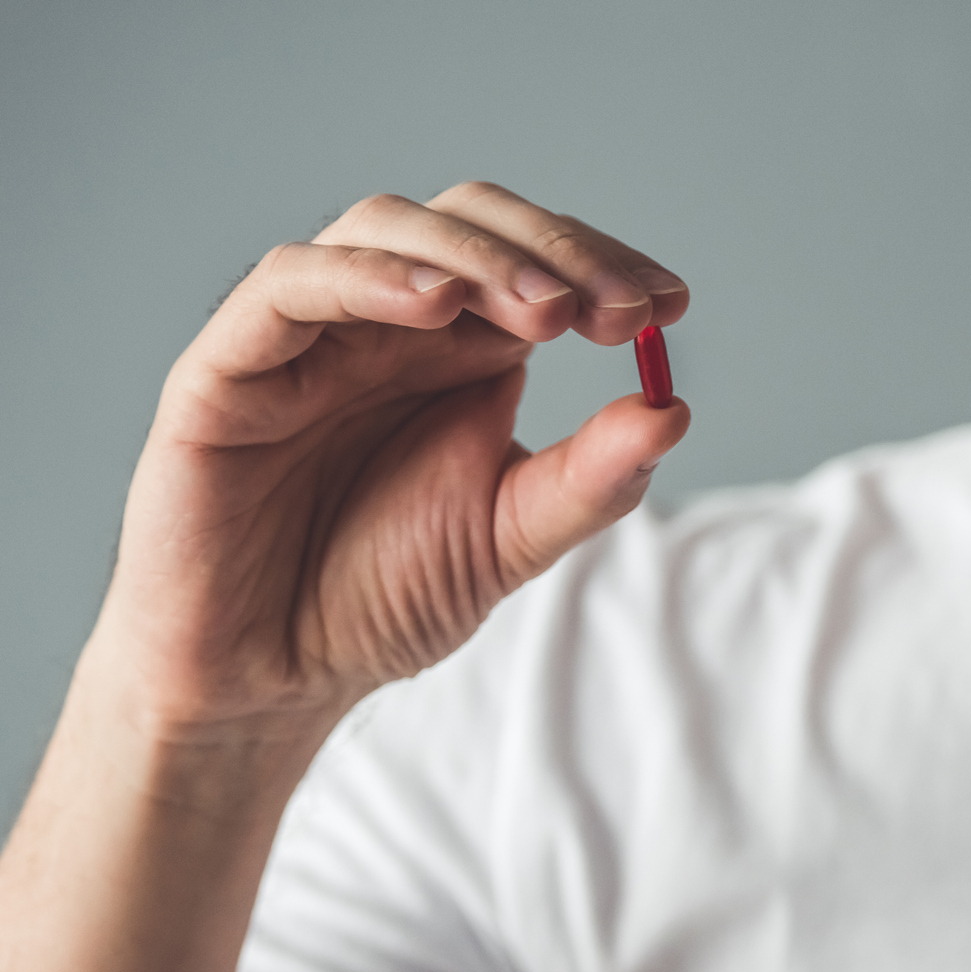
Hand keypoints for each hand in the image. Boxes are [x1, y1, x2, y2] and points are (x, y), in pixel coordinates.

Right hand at [88, 181, 691, 743]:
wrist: (271, 678)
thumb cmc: (379, 598)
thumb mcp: (510, 539)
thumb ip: (589, 481)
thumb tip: (674, 412)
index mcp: (459, 352)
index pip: (534, 261)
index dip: (602, 264)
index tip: (670, 303)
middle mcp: (385, 324)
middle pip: (469, 225)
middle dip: (554, 253)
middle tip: (621, 309)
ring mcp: (306, 336)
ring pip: (382, 230)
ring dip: (475, 259)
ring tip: (547, 309)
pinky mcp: (228, 367)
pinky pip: (287, 287)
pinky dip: (365, 279)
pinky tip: (437, 306)